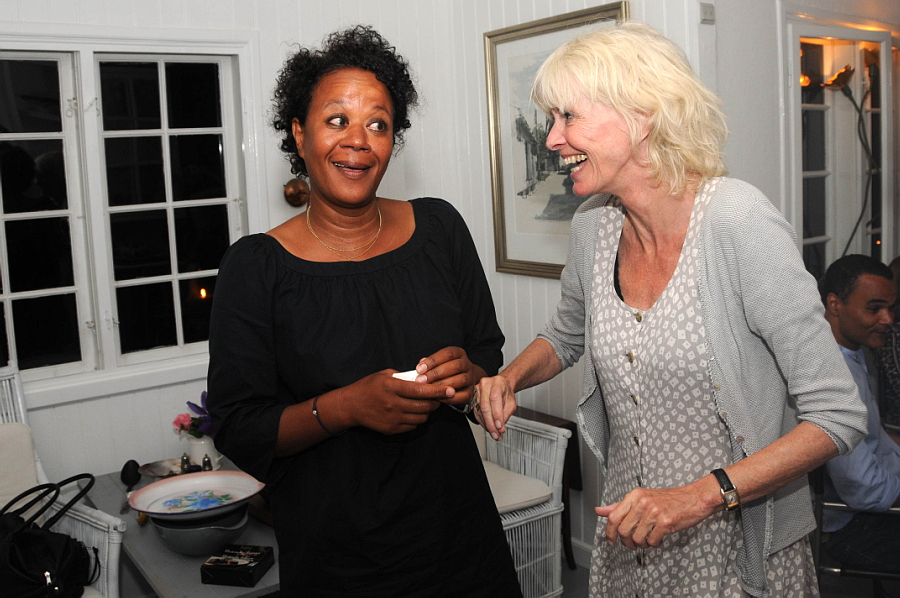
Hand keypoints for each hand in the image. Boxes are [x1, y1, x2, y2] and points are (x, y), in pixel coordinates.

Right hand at [341, 369, 450, 434]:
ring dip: (427, 410)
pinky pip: (413, 425)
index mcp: (392, 387)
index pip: (420, 390)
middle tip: (438, 396)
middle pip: (424, 406)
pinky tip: (413, 411)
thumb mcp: (384, 375)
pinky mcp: (392, 429)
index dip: (438, 390)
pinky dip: (417, 418)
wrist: (351, 406)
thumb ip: (404, 377)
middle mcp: (393, 404)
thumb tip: (423, 379)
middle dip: (436, 401)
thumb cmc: (368, 387)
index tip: (450, 390)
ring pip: (421, 417)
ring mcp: (393, 418)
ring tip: (425, 403)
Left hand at [414, 346, 482, 411]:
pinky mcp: (471, 392)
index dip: (433, 361)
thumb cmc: (445, 369)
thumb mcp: (438, 362)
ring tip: (429, 389)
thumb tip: (420, 367)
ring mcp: (470, 378)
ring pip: (461, 380)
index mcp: (458, 353)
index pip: (447, 353)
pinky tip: (438, 398)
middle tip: (421, 380)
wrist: (463, 379)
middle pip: (455, 366)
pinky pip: (464, 395)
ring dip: (443, 385)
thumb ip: (429, 363)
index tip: (419, 369)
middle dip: (436, 374)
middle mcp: (467, 364)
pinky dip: (450, 398)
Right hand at [473, 375, 516, 440]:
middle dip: (491, 424)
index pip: (495, 399)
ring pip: (480, 412)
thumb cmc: (506, 392)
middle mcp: (485, 385)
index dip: (497, 415)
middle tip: (496, 434)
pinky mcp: (472, 398)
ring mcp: (477, 391)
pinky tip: (488, 428)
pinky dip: (483, 422)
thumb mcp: (511, 402)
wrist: (501, 386)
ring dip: (487, 425)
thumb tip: (500, 427)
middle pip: (485, 407)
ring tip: (494, 433)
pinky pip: (476, 413)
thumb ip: (506, 414)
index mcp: (497, 383)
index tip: (500, 427)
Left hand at [595, 483, 717, 549]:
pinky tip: (659, 538)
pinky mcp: (666, 522)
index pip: (613, 517)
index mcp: (634, 495)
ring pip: (637, 539)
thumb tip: (599, 511)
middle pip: (623, 531)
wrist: (694, 498)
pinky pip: (652, 542)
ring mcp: (654, 512)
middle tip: (633, 544)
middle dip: (627, 543)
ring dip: (642, 544)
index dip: (609, 532)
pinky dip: (654, 544)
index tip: (611, 541)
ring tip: (649, 539)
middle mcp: (642, 502)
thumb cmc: (668, 499)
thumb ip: (619, 506)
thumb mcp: (641, 498)